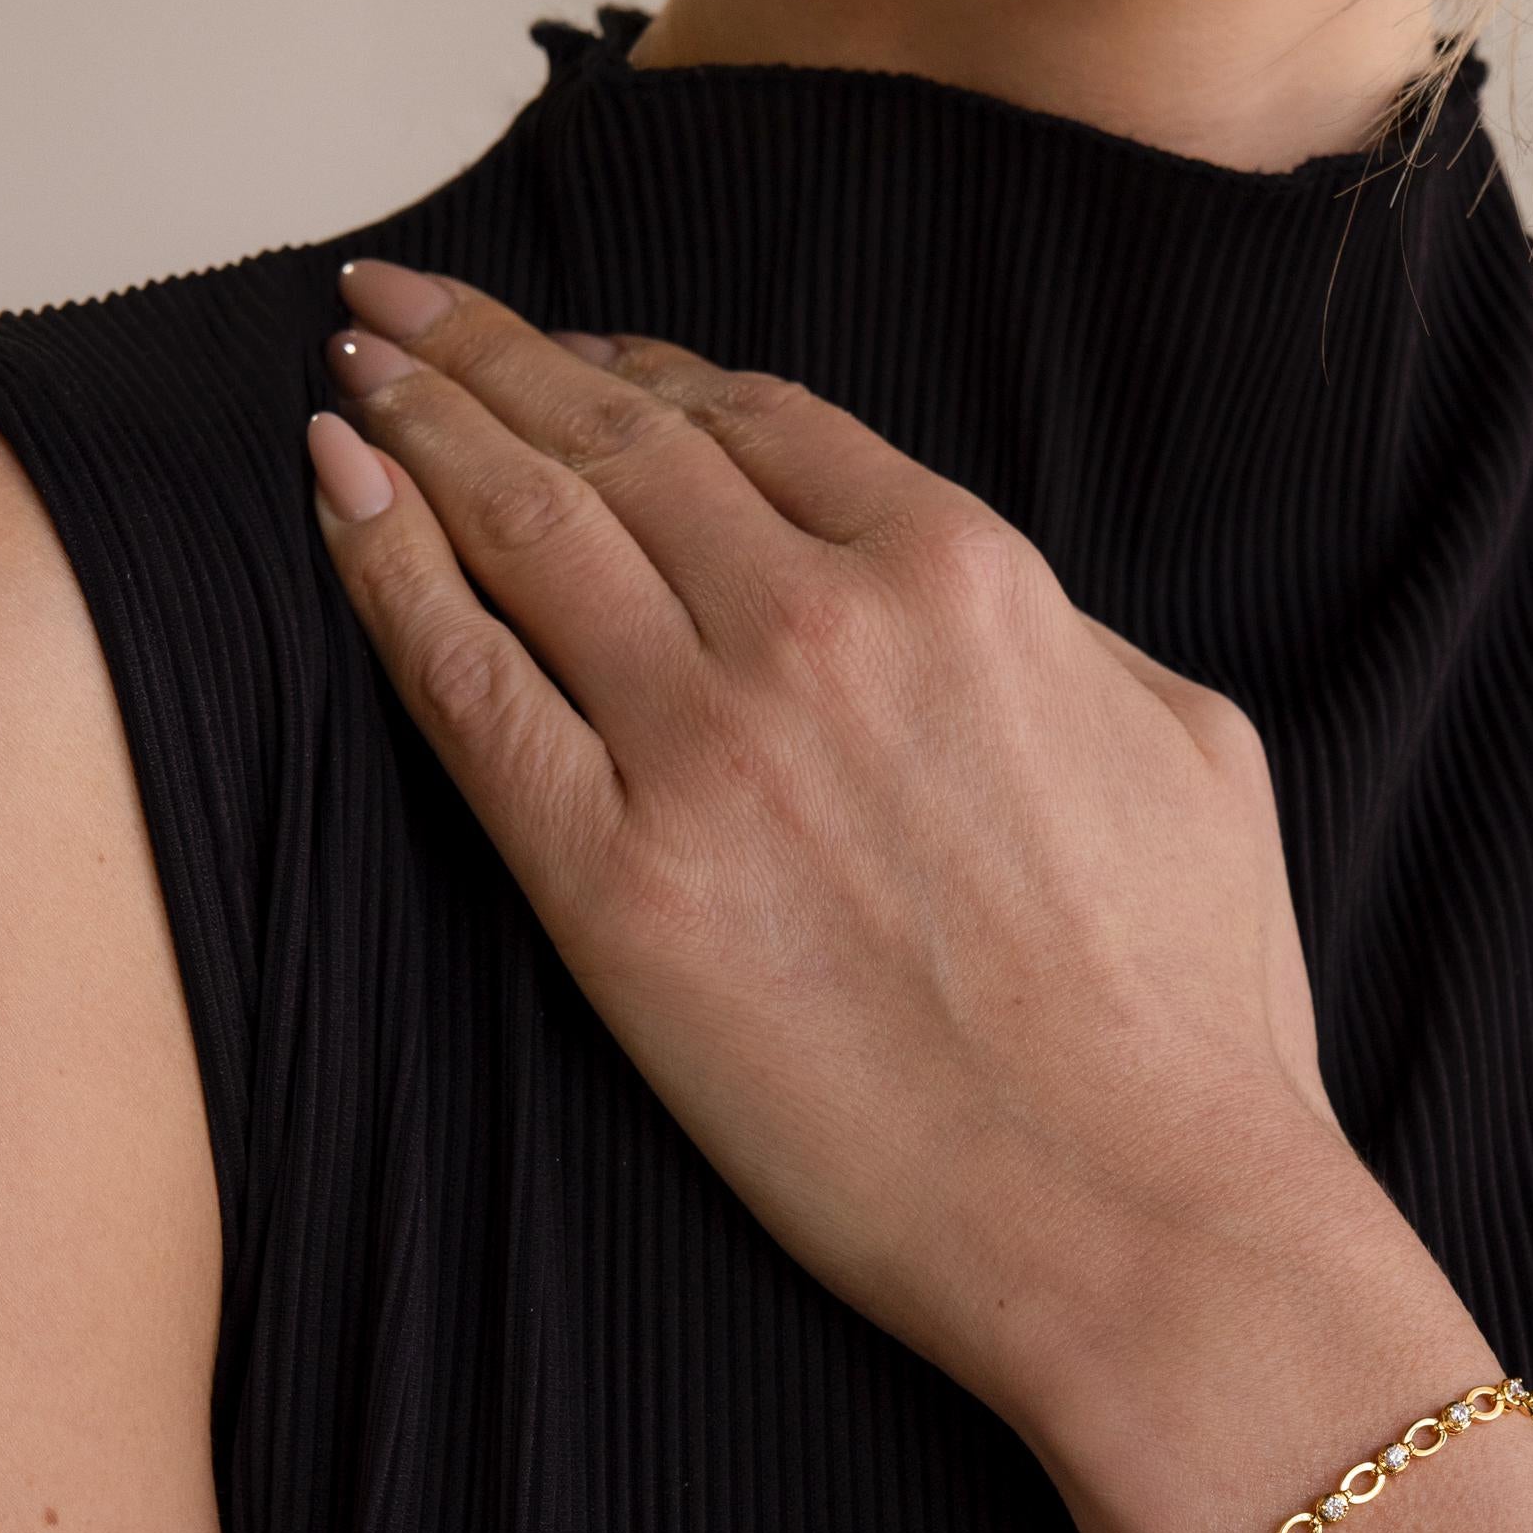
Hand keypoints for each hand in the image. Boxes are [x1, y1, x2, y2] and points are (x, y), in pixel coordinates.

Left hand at [305, 258, 1368, 1451]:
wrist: (1137, 1215)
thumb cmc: (1193, 1026)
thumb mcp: (1194, 759)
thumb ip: (1074, 645)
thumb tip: (1004, 618)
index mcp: (972, 581)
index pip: (768, 423)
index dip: (657, 374)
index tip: (588, 361)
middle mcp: (826, 627)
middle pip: (622, 442)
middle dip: (502, 355)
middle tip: (411, 317)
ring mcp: (710, 751)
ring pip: (526, 528)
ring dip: (428, 423)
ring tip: (362, 375)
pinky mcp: (618, 888)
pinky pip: (464, 685)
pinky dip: (386, 570)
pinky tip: (339, 499)